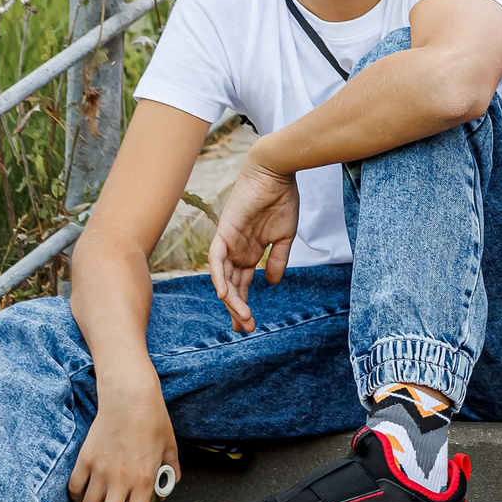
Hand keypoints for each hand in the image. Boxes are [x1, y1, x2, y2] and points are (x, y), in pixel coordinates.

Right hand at [68, 364, 177, 501]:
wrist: (129, 397)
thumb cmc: (153, 420)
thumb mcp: (171, 448)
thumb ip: (171, 473)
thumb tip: (164, 494)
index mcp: (144, 481)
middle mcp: (120, 481)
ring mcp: (100, 471)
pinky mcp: (84, 460)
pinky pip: (75, 488)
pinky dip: (77, 497)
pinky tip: (83, 496)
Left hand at [209, 149, 300, 332]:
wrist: (277, 174)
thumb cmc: (282, 200)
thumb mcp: (284, 237)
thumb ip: (278, 260)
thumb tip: (272, 284)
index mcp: (250, 251)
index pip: (242, 283)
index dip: (244, 303)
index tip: (249, 323)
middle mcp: (236, 250)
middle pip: (231, 284)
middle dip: (237, 307)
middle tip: (245, 327)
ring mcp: (229, 242)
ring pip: (223, 276)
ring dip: (231, 298)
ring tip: (241, 316)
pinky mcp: (225, 232)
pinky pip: (216, 258)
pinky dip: (218, 276)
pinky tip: (224, 294)